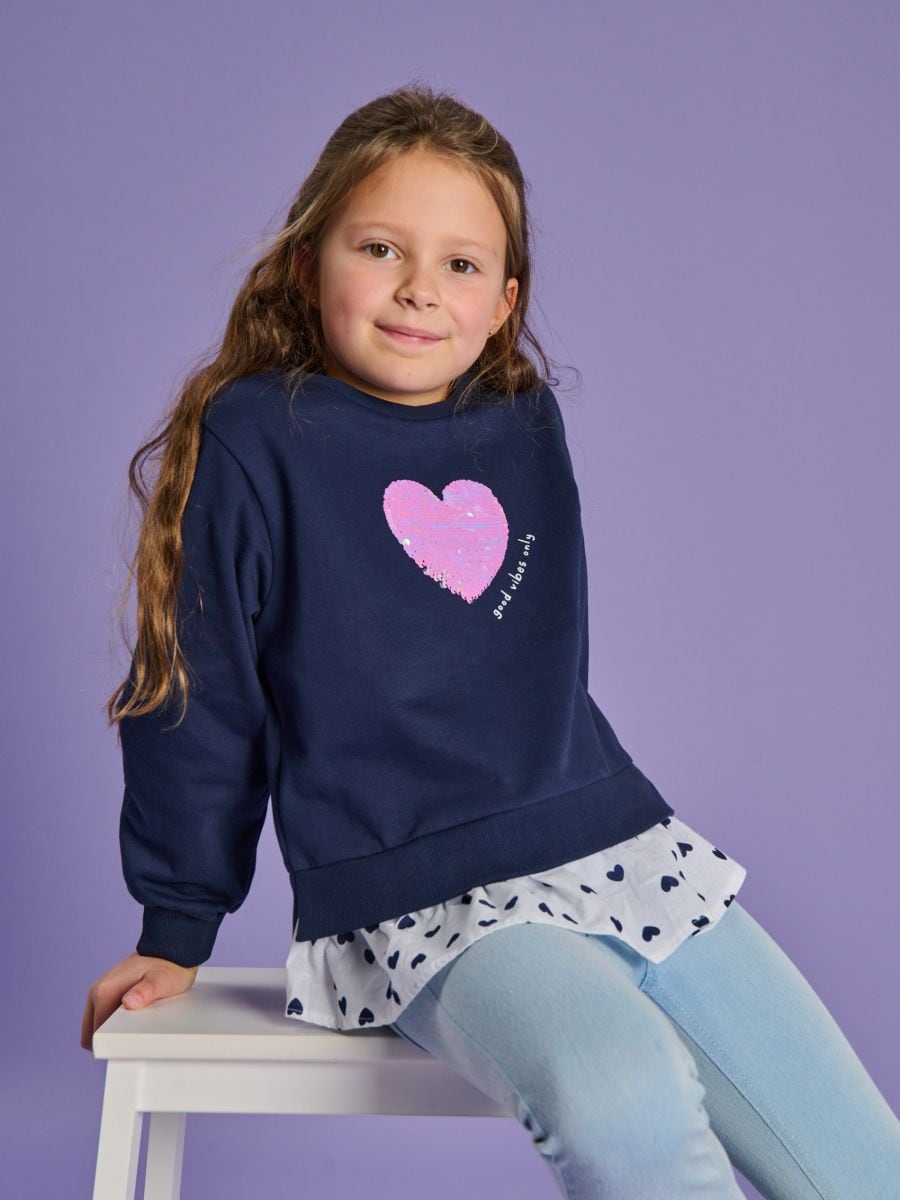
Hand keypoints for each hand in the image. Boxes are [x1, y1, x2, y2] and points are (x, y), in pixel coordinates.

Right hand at [81, 951, 198, 1051]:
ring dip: (115, 1029)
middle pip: (93, 1030)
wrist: (173, 948)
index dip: (111, 1043)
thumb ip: (146, 992)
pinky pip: (108, 1014)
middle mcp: (98, 990)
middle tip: (136, 1034)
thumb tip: (128, 1002)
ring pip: (100, 1023)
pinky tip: (138, 1017)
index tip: (129, 1043)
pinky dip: (118, 1021)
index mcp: (103, 991)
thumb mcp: (162, 982)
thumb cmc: (170, 965)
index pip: (94, 1034)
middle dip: (110, 1038)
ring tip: (139, 1023)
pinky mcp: (112, 990)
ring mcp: (104, 990)